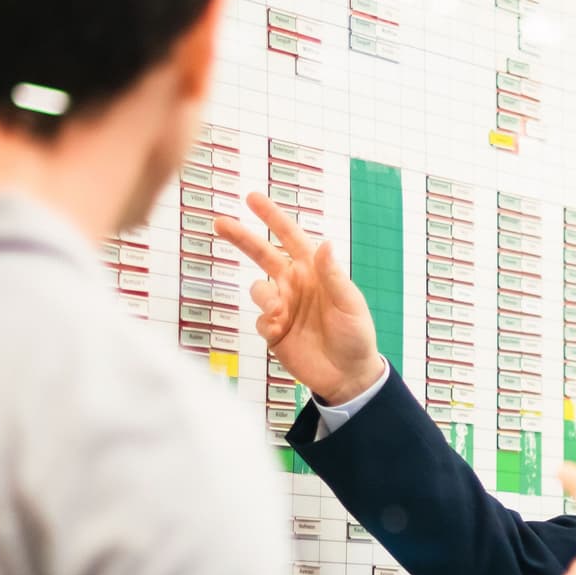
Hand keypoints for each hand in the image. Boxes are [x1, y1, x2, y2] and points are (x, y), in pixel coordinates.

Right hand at [217, 193, 386, 405]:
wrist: (348, 375)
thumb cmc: (356, 336)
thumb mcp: (350, 304)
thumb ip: (334, 276)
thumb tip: (325, 244)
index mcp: (314, 271)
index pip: (290, 237)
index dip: (272, 216)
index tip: (252, 198)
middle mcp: (295, 284)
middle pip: (262, 254)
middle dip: (241, 237)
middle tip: (219, 222)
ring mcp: (283, 306)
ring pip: (258, 289)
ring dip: (264, 296)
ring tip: (280, 312)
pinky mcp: (273, 330)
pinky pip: (260, 319)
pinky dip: (267, 322)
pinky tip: (282, 331)